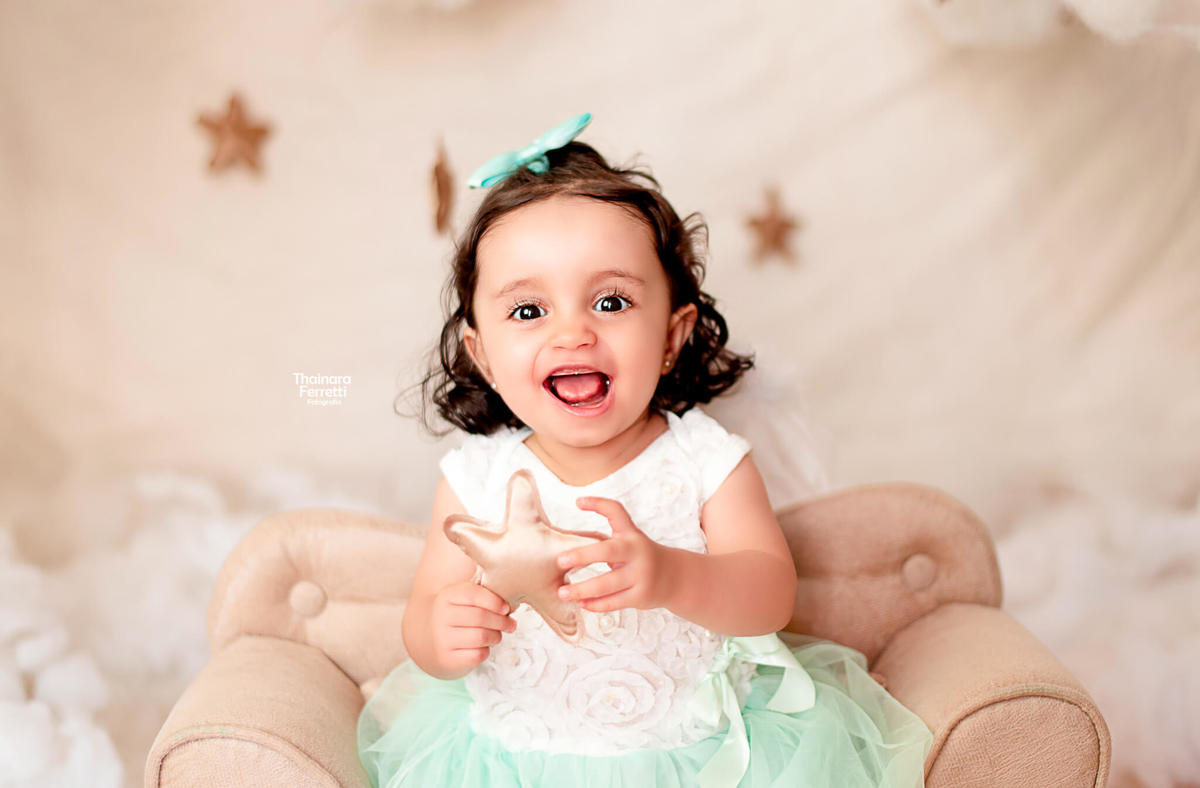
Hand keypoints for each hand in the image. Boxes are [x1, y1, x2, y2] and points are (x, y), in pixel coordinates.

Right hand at [428, 581, 515, 674]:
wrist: (427, 639)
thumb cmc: (456, 616)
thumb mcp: (461, 599)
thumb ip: (481, 594)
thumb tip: (509, 603)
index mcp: (446, 596)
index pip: (473, 593)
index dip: (494, 601)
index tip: (506, 608)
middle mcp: (440, 616)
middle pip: (480, 617)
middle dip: (502, 621)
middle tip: (511, 624)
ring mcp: (441, 639)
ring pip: (481, 637)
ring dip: (496, 636)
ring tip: (497, 635)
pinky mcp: (446, 659)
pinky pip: (477, 655)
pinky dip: (486, 651)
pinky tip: (483, 647)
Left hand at [555, 496, 675, 611]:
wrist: (673, 577)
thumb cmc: (639, 553)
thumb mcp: (628, 535)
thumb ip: (607, 525)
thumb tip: (576, 507)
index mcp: (631, 535)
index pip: (616, 512)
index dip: (598, 504)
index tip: (577, 501)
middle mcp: (637, 552)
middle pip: (608, 551)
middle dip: (583, 556)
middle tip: (560, 561)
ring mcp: (641, 575)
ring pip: (607, 584)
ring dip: (582, 589)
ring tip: (562, 593)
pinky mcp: (640, 596)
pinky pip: (614, 602)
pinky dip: (595, 604)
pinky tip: (581, 603)